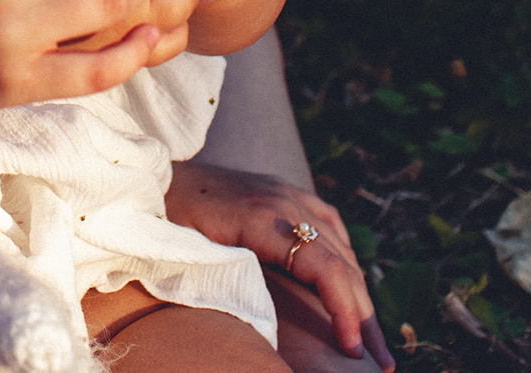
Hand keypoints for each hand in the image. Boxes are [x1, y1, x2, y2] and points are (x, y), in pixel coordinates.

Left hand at [166, 161, 394, 369]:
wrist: (150, 175)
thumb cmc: (164, 221)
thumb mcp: (191, 255)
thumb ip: (230, 280)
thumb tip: (265, 330)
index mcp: (261, 218)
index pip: (324, 267)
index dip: (344, 310)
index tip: (352, 350)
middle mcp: (282, 201)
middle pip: (341, 262)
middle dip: (364, 316)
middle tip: (381, 363)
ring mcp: (286, 193)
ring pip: (340, 247)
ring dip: (358, 293)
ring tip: (371, 337)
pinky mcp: (283, 191)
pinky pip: (328, 225)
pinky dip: (344, 259)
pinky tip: (351, 288)